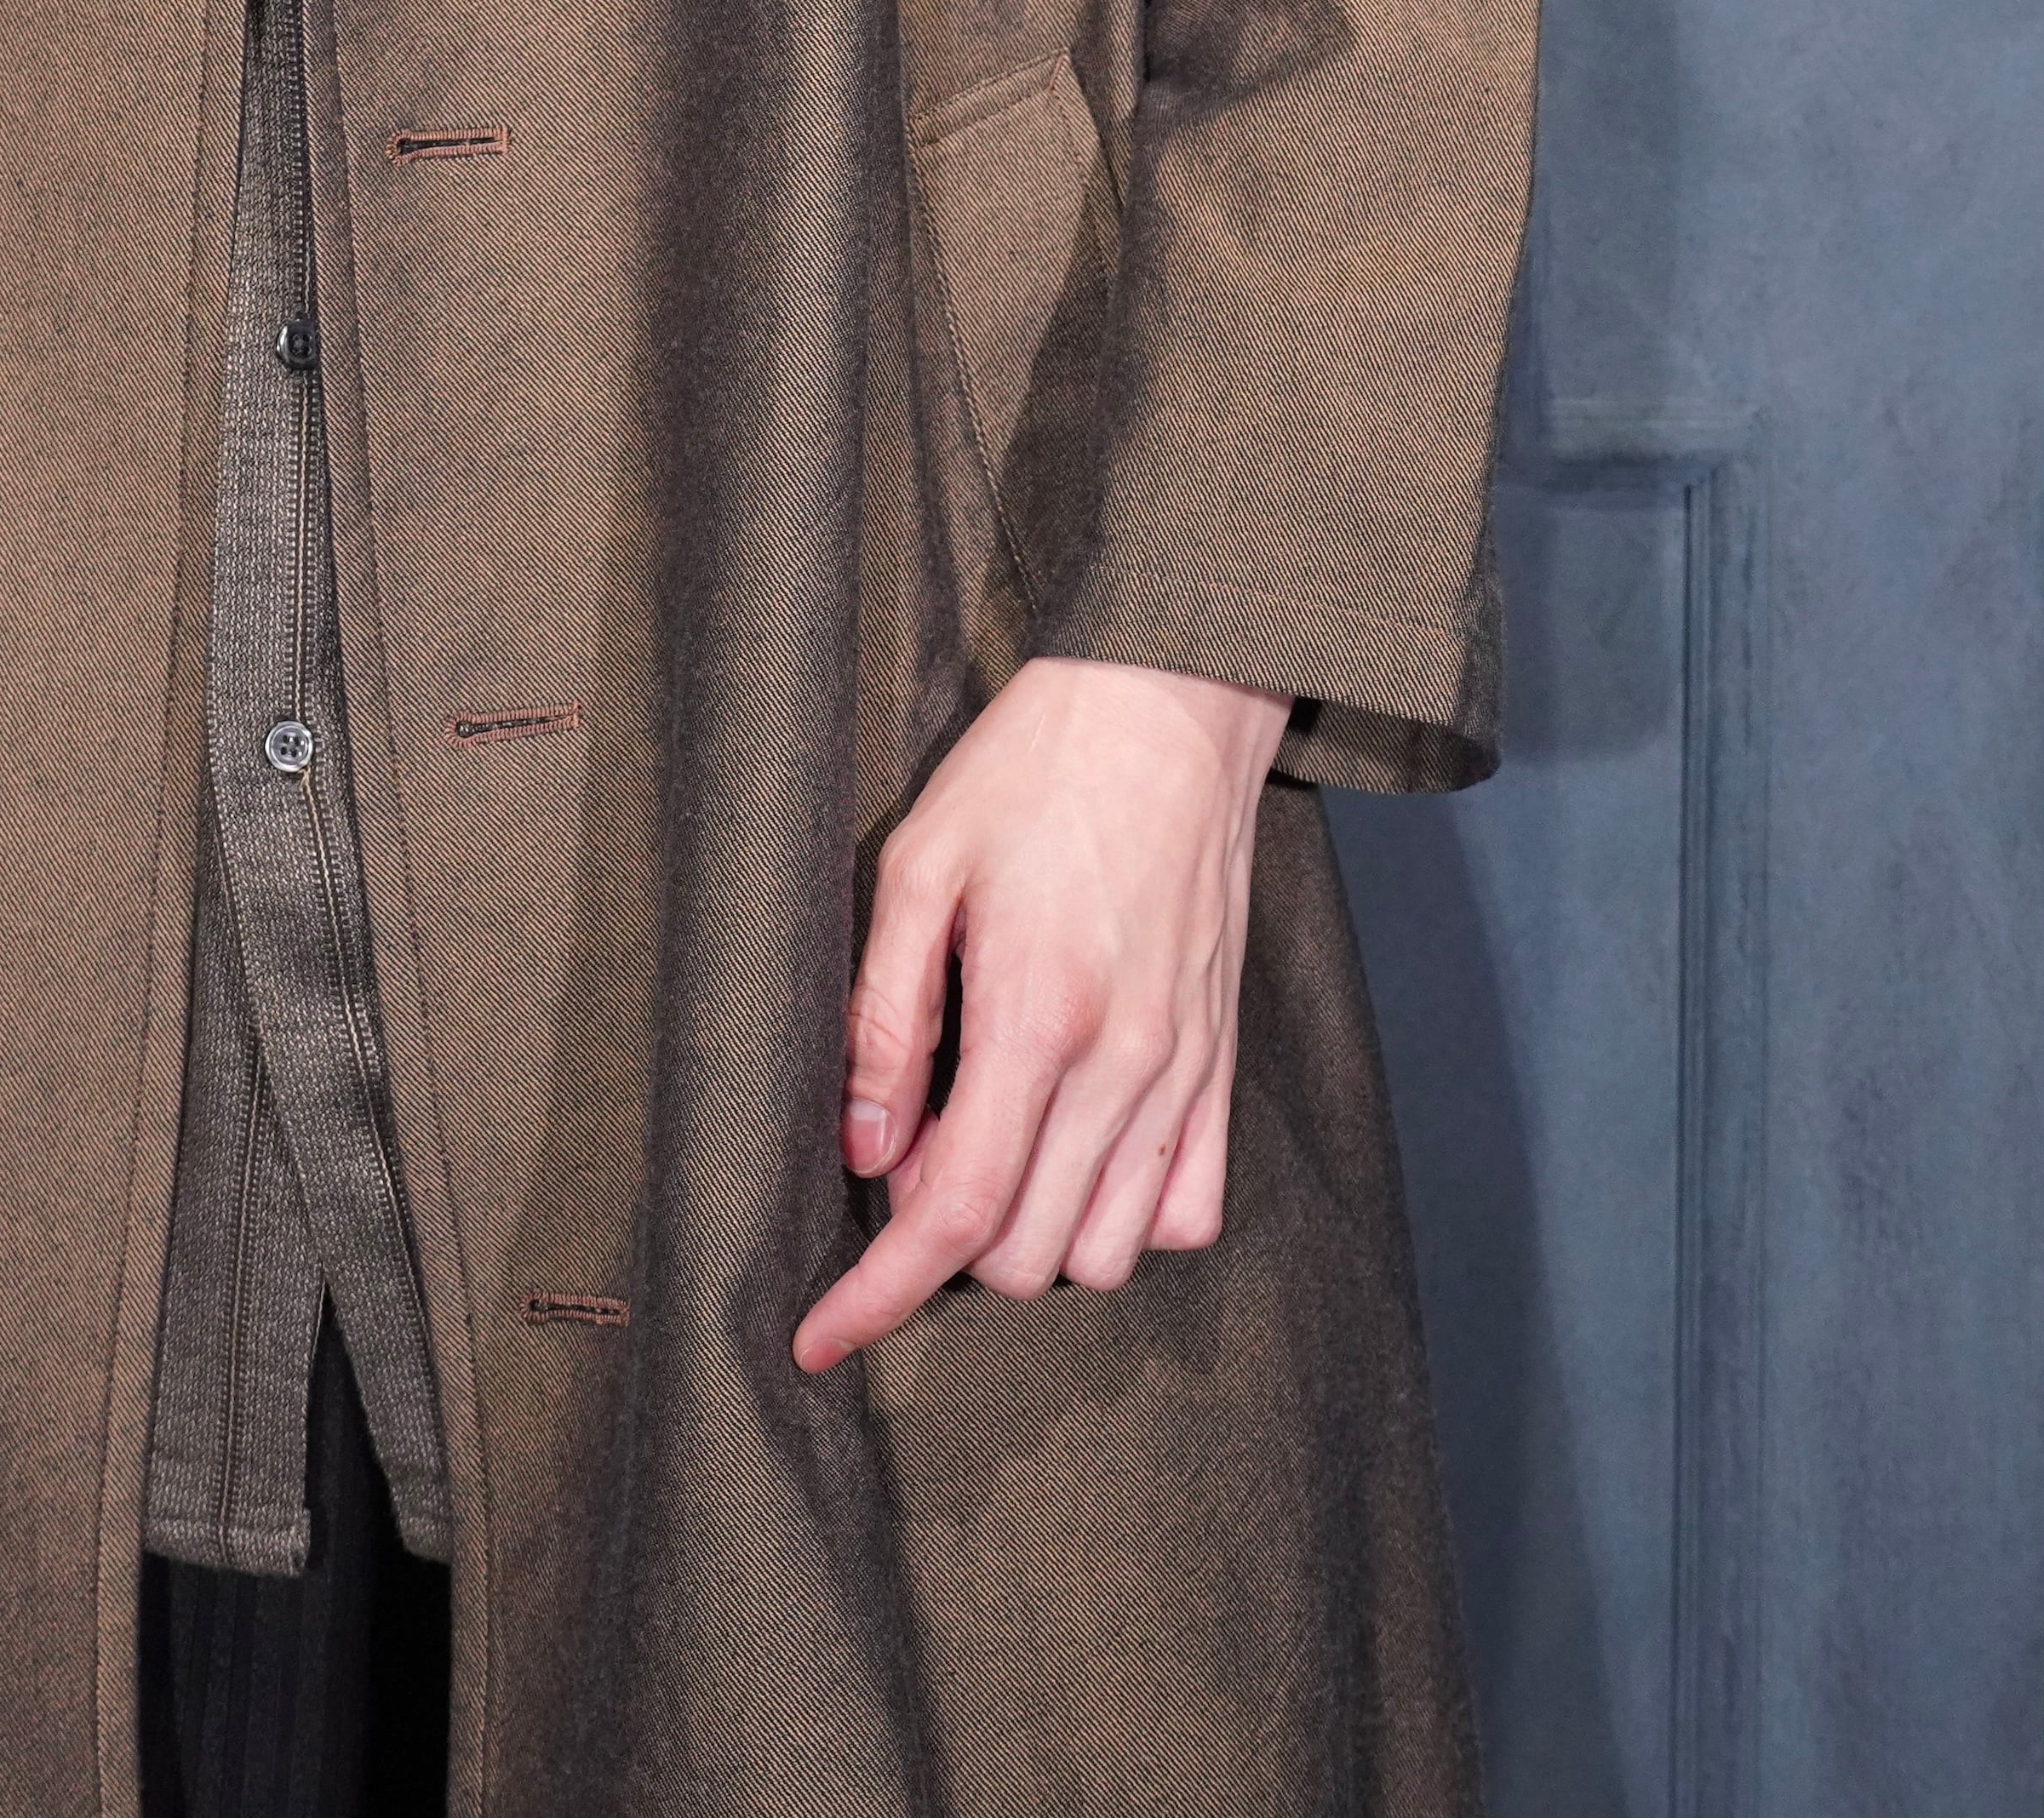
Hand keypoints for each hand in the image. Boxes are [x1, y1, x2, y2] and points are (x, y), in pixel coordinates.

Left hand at [789, 657, 1289, 1372]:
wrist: (1173, 702)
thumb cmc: (1032, 769)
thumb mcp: (920, 863)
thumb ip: (885, 1015)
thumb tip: (863, 1150)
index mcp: (1039, 1016)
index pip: (956, 1213)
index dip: (880, 1296)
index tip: (819, 1340)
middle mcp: (1127, 1066)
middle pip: (1029, 1255)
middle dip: (946, 1243)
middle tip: (909, 1145)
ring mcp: (1188, 1073)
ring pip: (1109, 1253)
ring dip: (1033, 1235)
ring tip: (988, 1139)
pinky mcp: (1225, 1064)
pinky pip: (1186, 1212)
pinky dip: (1122, 1216)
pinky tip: (1072, 1148)